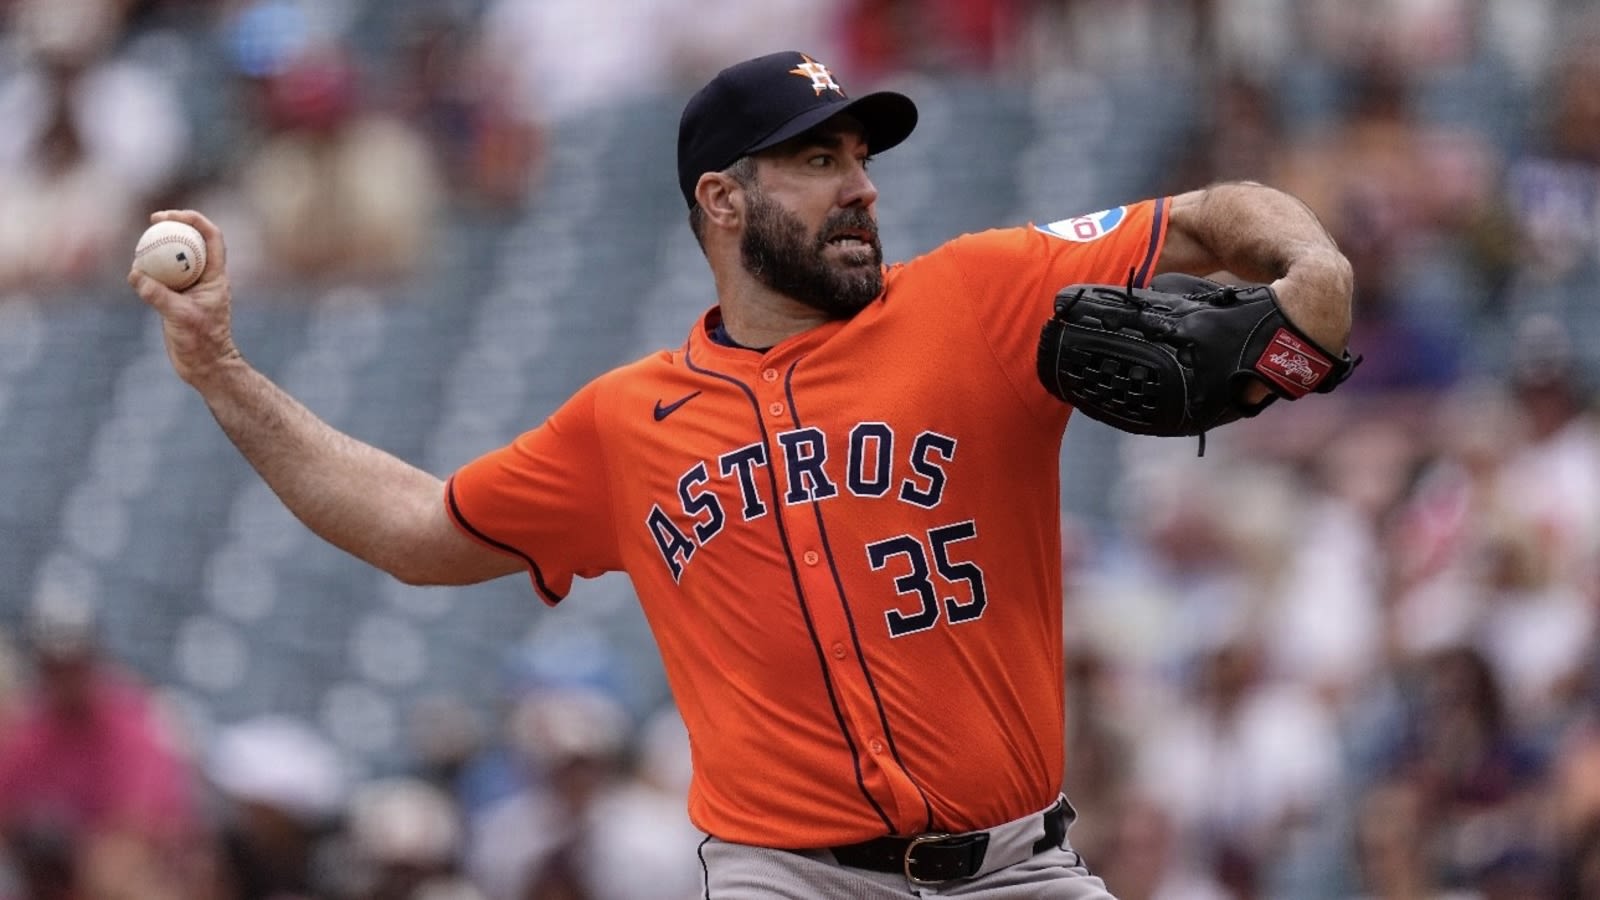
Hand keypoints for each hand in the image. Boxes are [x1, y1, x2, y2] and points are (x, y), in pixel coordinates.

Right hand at [127, 210, 241, 385]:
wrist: (205, 367)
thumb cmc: (202, 343)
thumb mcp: (180, 316)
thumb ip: (158, 295)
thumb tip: (135, 273)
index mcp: (215, 277)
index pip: (211, 238)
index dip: (194, 220)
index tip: (170, 216)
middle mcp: (205, 278)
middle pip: (193, 242)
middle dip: (175, 227)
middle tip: (152, 221)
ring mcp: (190, 288)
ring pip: (176, 259)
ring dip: (160, 248)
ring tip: (140, 243)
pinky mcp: (177, 300)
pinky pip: (162, 277)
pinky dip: (150, 270)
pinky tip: (134, 270)